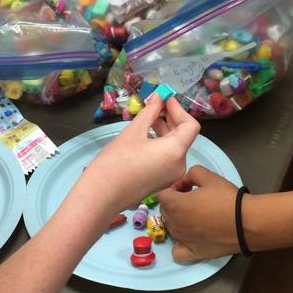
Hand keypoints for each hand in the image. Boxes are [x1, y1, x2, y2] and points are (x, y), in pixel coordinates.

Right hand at [79, 96, 199, 220]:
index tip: (165, 99)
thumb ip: (150, 112)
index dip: (179, 109)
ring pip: (175, 147)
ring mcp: (171, 176)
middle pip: (183, 136)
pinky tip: (145, 137)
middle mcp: (179, 165)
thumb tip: (158, 97)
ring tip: (147, 118)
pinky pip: (167, 158)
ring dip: (164, 131)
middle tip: (155, 104)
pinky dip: (160, 144)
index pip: (190, 125)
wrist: (102, 195)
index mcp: (176, 151)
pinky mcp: (162, 182)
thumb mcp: (133, 131)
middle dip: (170, 118)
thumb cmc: (116, 161)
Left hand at [158, 165, 240, 260]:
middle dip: (174, 203)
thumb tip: (183, 182)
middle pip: (164, 210)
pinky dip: (179, 245)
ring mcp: (182, 240)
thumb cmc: (227, 198)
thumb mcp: (209, 176)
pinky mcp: (193, 253)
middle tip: (192, 199)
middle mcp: (174, 224)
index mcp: (175, 204)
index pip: (161, 194)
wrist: (246, 223)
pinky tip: (189, 237)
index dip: (172, 188)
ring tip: (195, 216)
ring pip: (170, 228)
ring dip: (177, 220)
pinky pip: (176, 252)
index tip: (186, 188)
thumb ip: (191, 174)